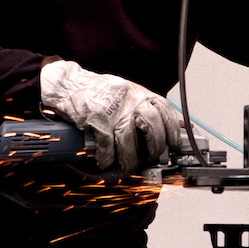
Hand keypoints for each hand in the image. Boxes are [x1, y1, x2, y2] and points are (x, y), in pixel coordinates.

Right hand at [39, 60, 182, 172]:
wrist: (69, 83)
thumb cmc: (100, 91)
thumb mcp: (130, 93)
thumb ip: (150, 107)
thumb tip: (179, 124)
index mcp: (140, 93)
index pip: (166, 112)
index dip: (173, 132)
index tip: (174, 146)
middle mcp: (130, 100)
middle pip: (151, 127)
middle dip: (154, 147)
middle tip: (151, 157)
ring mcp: (113, 110)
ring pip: (129, 140)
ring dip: (130, 158)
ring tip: (128, 164)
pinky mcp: (96, 120)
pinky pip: (107, 145)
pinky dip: (107, 157)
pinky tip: (106, 161)